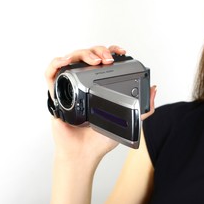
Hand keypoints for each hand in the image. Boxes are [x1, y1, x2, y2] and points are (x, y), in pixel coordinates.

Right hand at [45, 46, 156, 167]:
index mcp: (97, 87)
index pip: (101, 60)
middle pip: (87, 55)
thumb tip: (153, 90)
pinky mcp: (55, 94)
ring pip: (71, 59)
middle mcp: (82, 84)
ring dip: (82, 54)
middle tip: (108, 59)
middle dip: (98, 50)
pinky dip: (56, 63)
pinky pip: (51, 74)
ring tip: (93, 61)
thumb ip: (143, 109)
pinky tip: (66, 62)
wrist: (84, 154)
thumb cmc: (100, 140)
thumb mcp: (127, 121)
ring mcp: (68, 87)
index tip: (120, 52)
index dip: (109, 51)